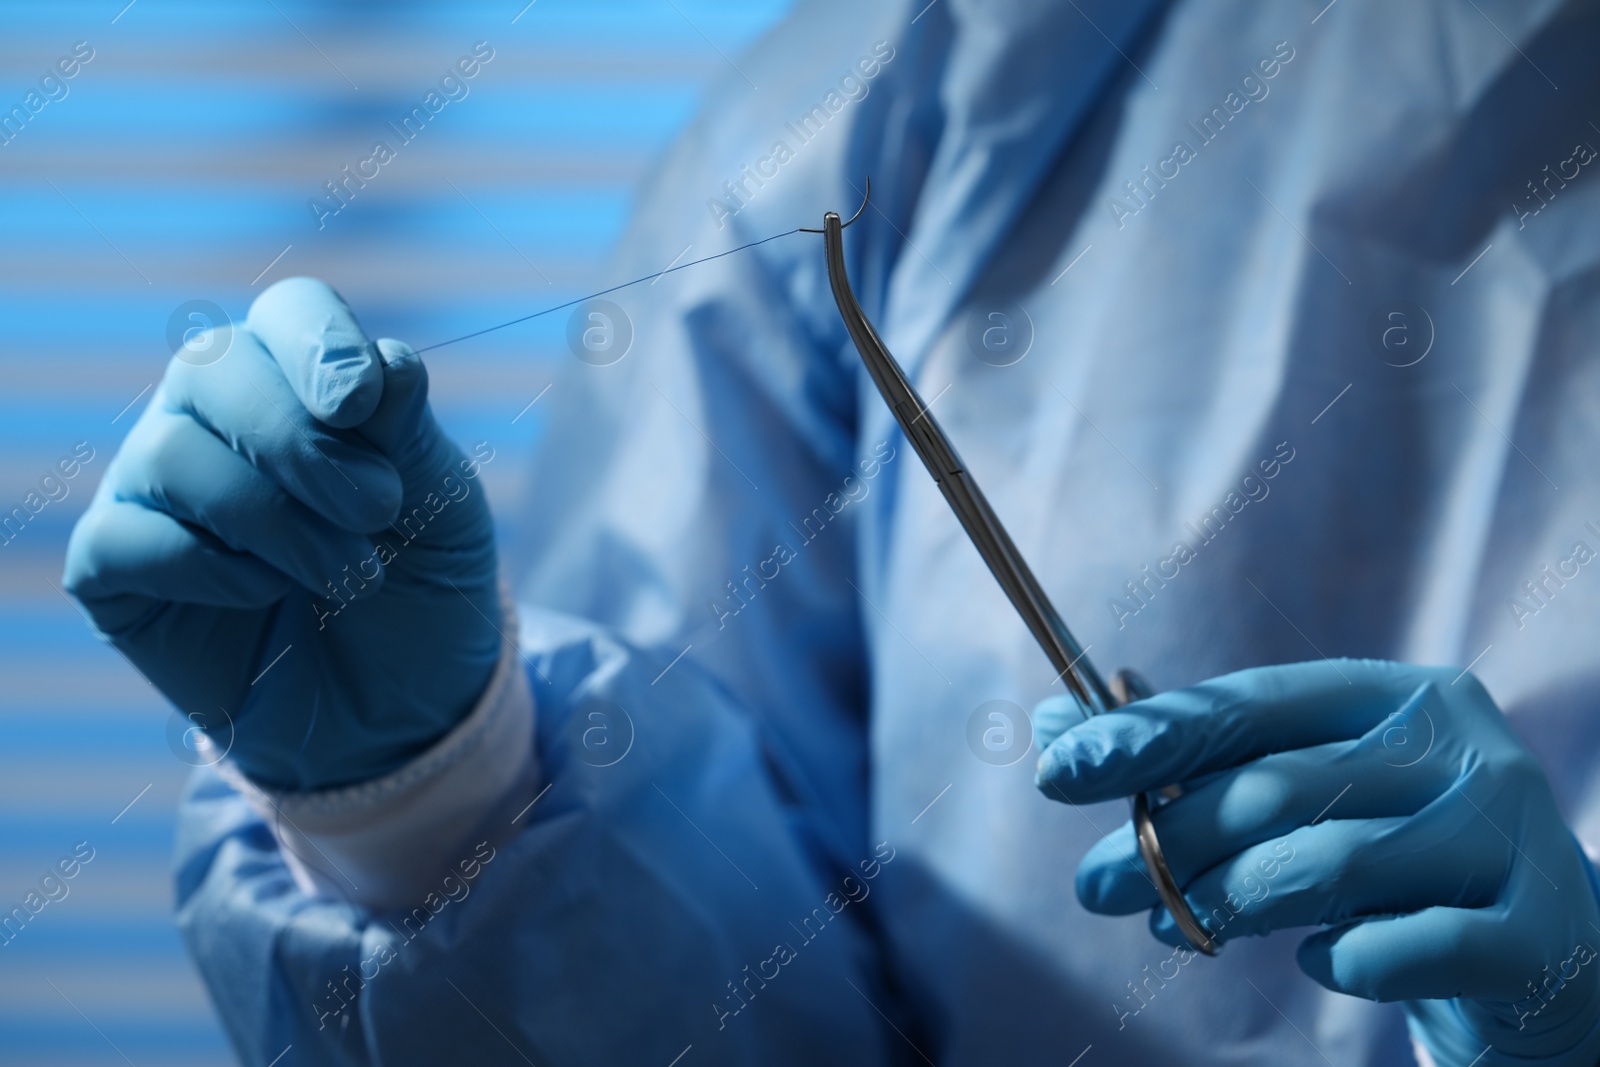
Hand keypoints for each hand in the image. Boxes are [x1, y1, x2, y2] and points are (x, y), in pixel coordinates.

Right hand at [65, 278, 501, 789]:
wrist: (401, 712)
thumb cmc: (421, 590)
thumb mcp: (443, 508)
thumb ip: (407, 434)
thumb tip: (384, 360)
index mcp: (297, 380)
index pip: (286, 313)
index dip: (319, 344)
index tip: (362, 402)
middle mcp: (212, 416)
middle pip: (212, 367)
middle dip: (303, 442)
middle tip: (380, 511)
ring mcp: (154, 487)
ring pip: (173, 455)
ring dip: (279, 522)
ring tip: (354, 577)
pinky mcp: (115, 568)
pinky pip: (128, 539)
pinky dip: (213, 571)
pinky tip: (267, 596)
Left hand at [1034, 660, 1599, 1065]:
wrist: (1551, 964)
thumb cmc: (1399, 867)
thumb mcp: (1304, 803)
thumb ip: (1194, 763)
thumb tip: (1053, 725)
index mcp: (1402, 696)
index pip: (1253, 703)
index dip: (1150, 735)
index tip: (1057, 769)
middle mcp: (1466, 748)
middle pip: (1278, 784)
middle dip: (1166, 841)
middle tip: (1094, 886)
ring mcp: (1513, 837)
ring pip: (1330, 862)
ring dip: (1228, 902)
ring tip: (1175, 930)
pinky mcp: (1541, 932)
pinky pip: (1412, 947)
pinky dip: (1346, 960)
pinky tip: (1322, 963)